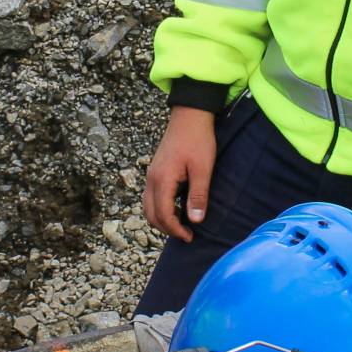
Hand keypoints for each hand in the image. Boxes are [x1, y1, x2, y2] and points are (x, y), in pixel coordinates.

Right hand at [142, 105, 216, 241]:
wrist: (189, 115)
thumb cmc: (198, 140)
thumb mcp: (203, 169)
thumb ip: (198, 195)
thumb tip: (195, 220)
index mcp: (163, 179)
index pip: (163, 214)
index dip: (175, 229)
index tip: (190, 236)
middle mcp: (152, 179)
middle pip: (151, 214)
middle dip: (166, 228)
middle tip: (186, 234)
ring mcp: (151, 174)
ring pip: (148, 206)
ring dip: (161, 219)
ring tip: (180, 225)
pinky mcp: (155, 171)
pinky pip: (151, 197)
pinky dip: (159, 208)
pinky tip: (176, 208)